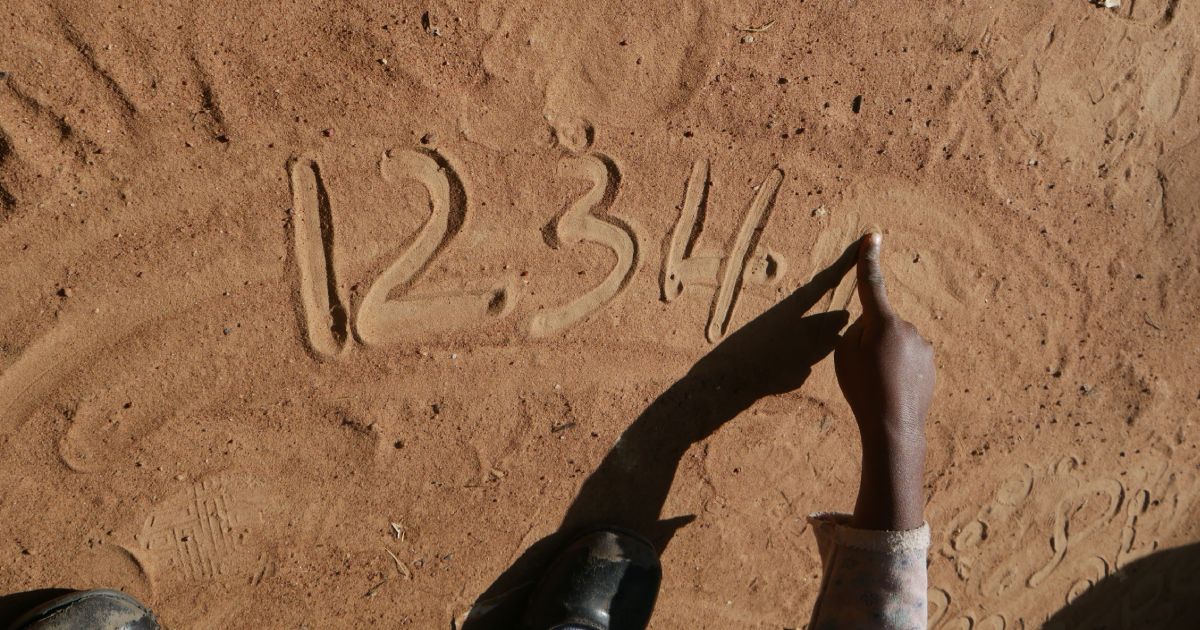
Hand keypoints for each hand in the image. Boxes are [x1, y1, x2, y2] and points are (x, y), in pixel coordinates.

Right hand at [834, 233, 934, 530]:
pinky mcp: (931, 362)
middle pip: (880, 323)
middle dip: (869, 338)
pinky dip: (897, 369)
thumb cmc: (863, 390)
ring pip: (894, 341)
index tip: (873, 236)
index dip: (868, 260)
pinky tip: (892, 390)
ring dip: (884, 355)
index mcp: (884, 323)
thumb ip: (855, 331)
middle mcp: (909, 328)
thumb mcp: (844, 356)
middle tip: (863, 370)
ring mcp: (923, 346)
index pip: (871, 284)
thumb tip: (869, 325)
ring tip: (878, 384)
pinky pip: (907, 356)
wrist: (894, 427)